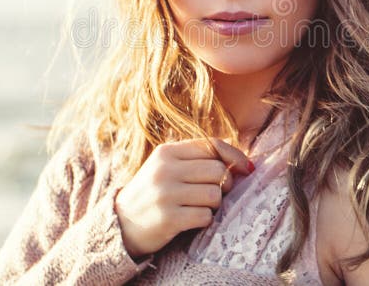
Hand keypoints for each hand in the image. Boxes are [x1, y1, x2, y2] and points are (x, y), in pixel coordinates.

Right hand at [114, 137, 253, 257]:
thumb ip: (197, 159)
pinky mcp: (168, 218)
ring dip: (214, 205)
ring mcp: (165, 194)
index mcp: (166, 152)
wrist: (121, 224)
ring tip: (199, 207)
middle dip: (224, 185)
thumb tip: (242, 161)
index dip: (235, 156)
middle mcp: (165, 169)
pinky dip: (205, 220)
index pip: (212, 145)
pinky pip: (205, 216)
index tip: (247, 169)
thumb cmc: (153, 193)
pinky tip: (192, 220)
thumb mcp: (167, 167)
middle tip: (215, 194)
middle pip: (218, 170)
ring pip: (214, 194)